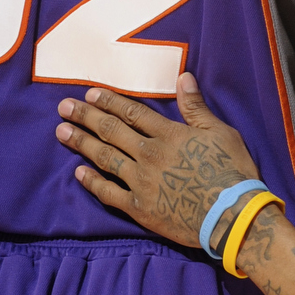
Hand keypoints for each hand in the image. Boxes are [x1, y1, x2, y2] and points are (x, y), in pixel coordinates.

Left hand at [56, 76, 262, 246]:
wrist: (232, 217)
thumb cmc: (233, 172)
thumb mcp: (221, 132)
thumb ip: (196, 107)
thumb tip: (183, 77)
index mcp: (168, 134)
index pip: (132, 112)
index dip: (109, 102)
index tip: (89, 94)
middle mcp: (149, 154)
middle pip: (111, 131)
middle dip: (85, 117)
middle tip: (63, 107)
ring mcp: (140, 182)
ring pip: (104, 158)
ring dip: (81, 143)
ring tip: (62, 132)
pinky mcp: (139, 208)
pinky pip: (108, 193)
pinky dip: (92, 182)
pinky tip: (78, 173)